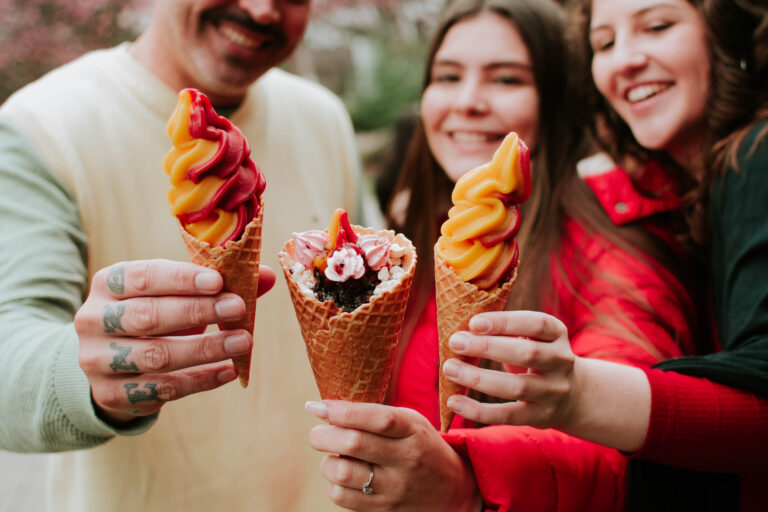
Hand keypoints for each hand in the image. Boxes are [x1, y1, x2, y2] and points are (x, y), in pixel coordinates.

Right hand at [75, 259, 274, 424]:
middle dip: (198, 311)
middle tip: (239, 308)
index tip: (218, 281)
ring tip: (243, 341)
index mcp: (109, 284)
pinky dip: (199, 380)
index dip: (181, 279)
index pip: (143, 277)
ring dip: (205, 348)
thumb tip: (267, 276)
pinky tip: (228, 371)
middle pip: (148, 316)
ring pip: (155, 355)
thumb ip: (218, 284)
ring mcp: (98, 359)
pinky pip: (161, 388)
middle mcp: (95, 319)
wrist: (110, 363)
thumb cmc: (154, 316)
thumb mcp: (176, 295)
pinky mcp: (111, 394)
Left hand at [306, 401, 481, 511]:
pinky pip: (341, 497)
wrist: (453, 492)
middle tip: (317, 434)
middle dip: (323, 435)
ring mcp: (394, 488)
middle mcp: (405, 460)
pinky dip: (334, 484)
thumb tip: (325, 408)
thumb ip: (374, 414)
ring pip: (342, 473)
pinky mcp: (382, 510)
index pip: (377, 418)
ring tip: (335, 457)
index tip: (316, 407)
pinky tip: (344, 476)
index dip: (342, 411)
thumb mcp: (410, 423)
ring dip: (327, 462)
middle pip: (353, 444)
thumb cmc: (421, 447)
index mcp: (413, 431)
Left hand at [442, 311, 577, 429]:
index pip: (536, 324)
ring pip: (517, 387)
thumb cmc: (537, 356)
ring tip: (450, 369)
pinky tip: (454, 402)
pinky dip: (478, 410)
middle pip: (527, 354)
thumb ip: (505, 330)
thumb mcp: (532, 337)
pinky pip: (508, 415)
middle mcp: (561, 361)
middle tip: (455, 342)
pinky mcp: (541, 416)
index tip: (473, 323)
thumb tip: (461, 330)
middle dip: (487, 347)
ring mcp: (553, 391)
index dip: (505, 322)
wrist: (573, 395)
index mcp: (557, 334)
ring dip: (479, 378)